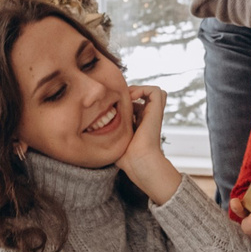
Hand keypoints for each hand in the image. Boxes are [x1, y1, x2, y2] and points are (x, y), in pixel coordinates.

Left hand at [114, 86, 184, 203]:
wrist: (139, 161)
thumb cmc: (125, 157)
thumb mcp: (114, 141)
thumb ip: (108, 133)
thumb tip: (94, 126)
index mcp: (141, 124)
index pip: (137, 105)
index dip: (126, 101)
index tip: (114, 106)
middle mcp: (149, 117)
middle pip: (147, 96)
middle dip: (133, 93)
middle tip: (121, 100)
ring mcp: (154, 114)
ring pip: (153, 92)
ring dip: (139, 89)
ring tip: (127, 97)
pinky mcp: (156, 111)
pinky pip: (155, 91)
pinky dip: (143, 90)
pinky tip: (131, 98)